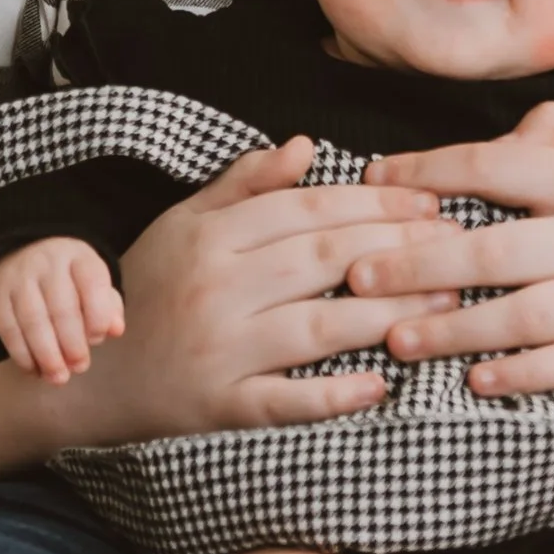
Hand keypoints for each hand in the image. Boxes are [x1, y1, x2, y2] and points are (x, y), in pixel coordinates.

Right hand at [0, 236, 124, 385]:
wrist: (15, 257)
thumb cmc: (64, 279)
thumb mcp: (90, 282)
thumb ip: (107, 306)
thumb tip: (116, 330)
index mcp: (78, 256)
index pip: (93, 282)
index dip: (98, 316)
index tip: (97, 340)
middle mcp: (47, 262)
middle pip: (61, 307)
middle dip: (73, 344)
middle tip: (79, 367)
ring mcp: (17, 278)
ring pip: (33, 321)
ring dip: (47, 356)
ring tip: (58, 378)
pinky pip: (9, 330)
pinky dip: (23, 356)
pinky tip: (35, 371)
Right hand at [45, 138, 466, 446]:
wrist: (97, 375)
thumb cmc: (152, 289)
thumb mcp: (184, 222)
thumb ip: (245, 183)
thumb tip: (305, 145)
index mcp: (210, 237)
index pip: (308, 209)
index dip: (375, 201)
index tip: (430, 200)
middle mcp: (216, 289)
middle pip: (323, 259)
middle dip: (399, 248)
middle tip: (457, 244)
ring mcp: (220, 352)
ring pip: (318, 326)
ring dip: (388, 314)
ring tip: (445, 301)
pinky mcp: (222, 408)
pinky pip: (287, 402)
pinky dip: (335, 395)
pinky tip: (384, 384)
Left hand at [343, 100, 553, 396]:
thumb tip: (502, 133)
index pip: (500, 164)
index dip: (432, 171)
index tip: (375, 180)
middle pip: (497, 247)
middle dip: (420, 261)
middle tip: (356, 271)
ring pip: (524, 315)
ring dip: (455, 330)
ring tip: (393, 337)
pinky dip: (523, 375)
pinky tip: (475, 382)